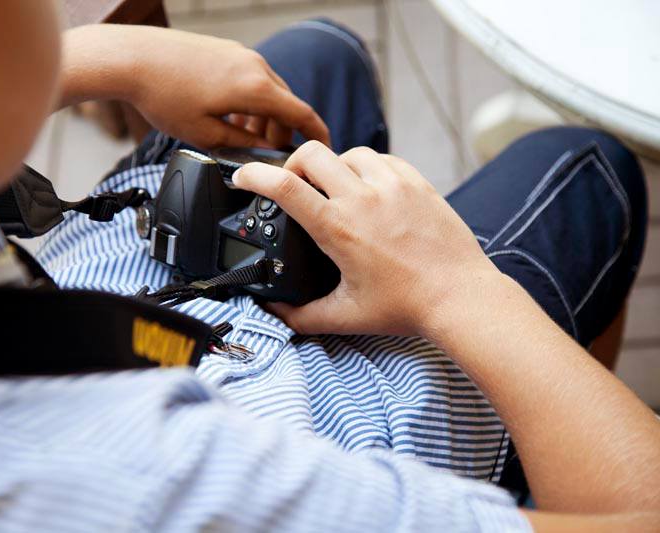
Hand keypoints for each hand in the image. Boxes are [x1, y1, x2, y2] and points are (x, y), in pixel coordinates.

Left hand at [60, 25, 329, 149]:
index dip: (317, 136)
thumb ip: (241, 144)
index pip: (302, 114)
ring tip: (242, 137)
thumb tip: (261, 152)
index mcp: (256, 88)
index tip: (325, 150)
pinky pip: (250, 78)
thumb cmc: (163, 95)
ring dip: (263, 117)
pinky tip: (228, 115)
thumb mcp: (205, 134)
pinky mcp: (225, 50)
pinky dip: (249, 100)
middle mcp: (255, 66)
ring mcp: (240, 54)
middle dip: (282, 132)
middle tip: (269, 156)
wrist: (132, 58)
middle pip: (285, 104)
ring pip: (267, 91)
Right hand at [232, 141, 499, 335]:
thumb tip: (276, 312)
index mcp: (338, 228)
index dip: (254, 175)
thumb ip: (301, 316)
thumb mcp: (345, 316)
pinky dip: (367, 167)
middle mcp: (363, 198)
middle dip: (293, 164)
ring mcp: (393, 186)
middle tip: (294, 184)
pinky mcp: (418, 183)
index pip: (284, 187)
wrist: (460, 297)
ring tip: (335, 189)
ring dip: (333, 165)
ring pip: (349, 152)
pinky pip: (383, 159)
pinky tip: (369, 188)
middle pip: (312, 154)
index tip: (243, 177)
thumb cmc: (407, 307)